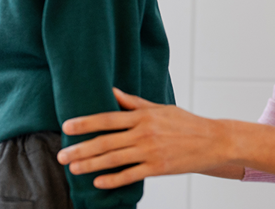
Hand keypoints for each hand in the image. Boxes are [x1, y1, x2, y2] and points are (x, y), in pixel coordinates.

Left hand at [57, 87, 236, 187]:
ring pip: (113, 159)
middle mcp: (144, 133)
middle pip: (106, 141)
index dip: (86, 123)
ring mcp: (151, 151)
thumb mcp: (160, 108)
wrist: (213, 140)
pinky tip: (98, 183)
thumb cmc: (186, 123)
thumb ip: (134, 103)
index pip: (108, 118)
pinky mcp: (157, 168)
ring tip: (72, 168)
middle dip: (80, 148)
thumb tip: (112, 91)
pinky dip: (112, 179)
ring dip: (90, 165)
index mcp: (144, 116)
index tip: (67, 127)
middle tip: (61, 155)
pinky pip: (130, 175)